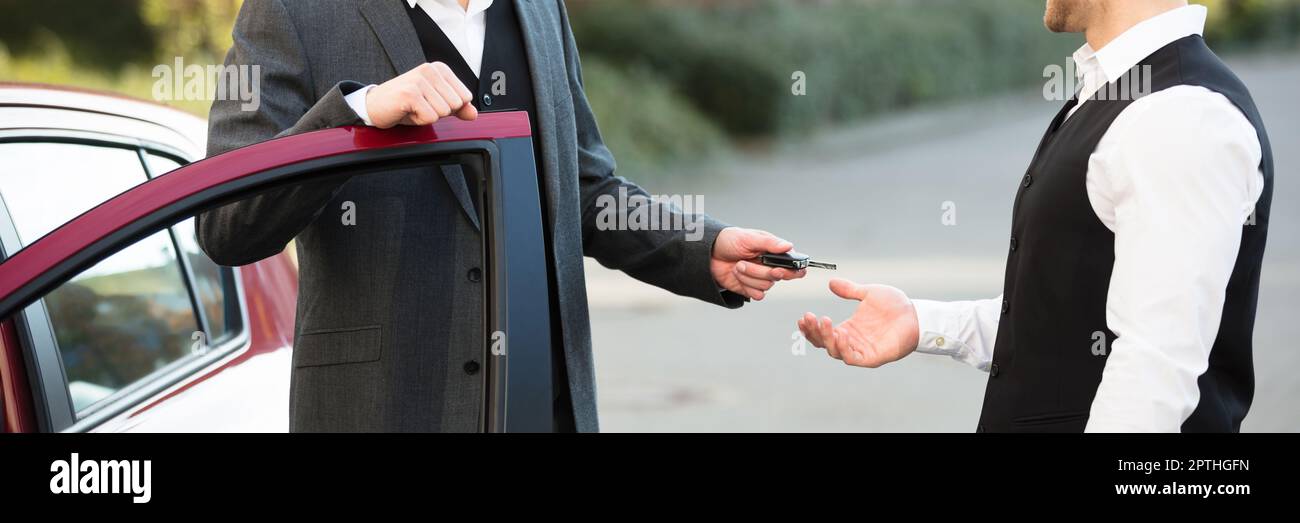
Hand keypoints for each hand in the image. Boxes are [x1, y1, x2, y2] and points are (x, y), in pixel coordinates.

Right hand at [366, 62, 477, 128]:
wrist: (375, 106)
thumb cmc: (406, 104)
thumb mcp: (436, 105)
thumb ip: (457, 108)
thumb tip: (474, 114)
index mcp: (440, 69)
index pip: (465, 97)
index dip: (450, 107)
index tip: (430, 102)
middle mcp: (430, 70)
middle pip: (456, 105)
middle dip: (439, 112)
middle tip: (420, 106)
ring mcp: (419, 80)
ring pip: (443, 112)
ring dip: (428, 116)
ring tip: (413, 108)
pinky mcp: (410, 94)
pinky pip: (430, 117)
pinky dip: (419, 120)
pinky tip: (407, 112)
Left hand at [710, 227, 805, 300]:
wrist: (709, 254)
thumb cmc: (729, 241)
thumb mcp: (748, 238)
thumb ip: (770, 243)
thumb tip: (788, 246)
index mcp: (774, 253)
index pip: (794, 265)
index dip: (791, 270)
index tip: (778, 269)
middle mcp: (771, 267)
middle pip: (779, 277)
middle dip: (760, 271)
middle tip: (746, 263)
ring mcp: (761, 279)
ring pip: (766, 286)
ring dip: (749, 276)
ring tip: (737, 265)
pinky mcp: (751, 289)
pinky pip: (758, 295)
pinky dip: (746, 286)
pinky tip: (738, 276)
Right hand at [797, 279, 919, 367]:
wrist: (916, 313)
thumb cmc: (895, 305)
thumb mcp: (868, 293)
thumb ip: (850, 290)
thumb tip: (832, 283)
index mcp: (848, 328)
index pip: (823, 333)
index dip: (811, 327)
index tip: (804, 316)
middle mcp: (852, 341)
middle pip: (824, 343)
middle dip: (814, 332)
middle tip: (809, 317)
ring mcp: (861, 350)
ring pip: (836, 351)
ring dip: (826, 339)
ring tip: (824, 322)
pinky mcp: (872, 357)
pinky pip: (853, 358)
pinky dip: (844, 349)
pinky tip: (840, 334)